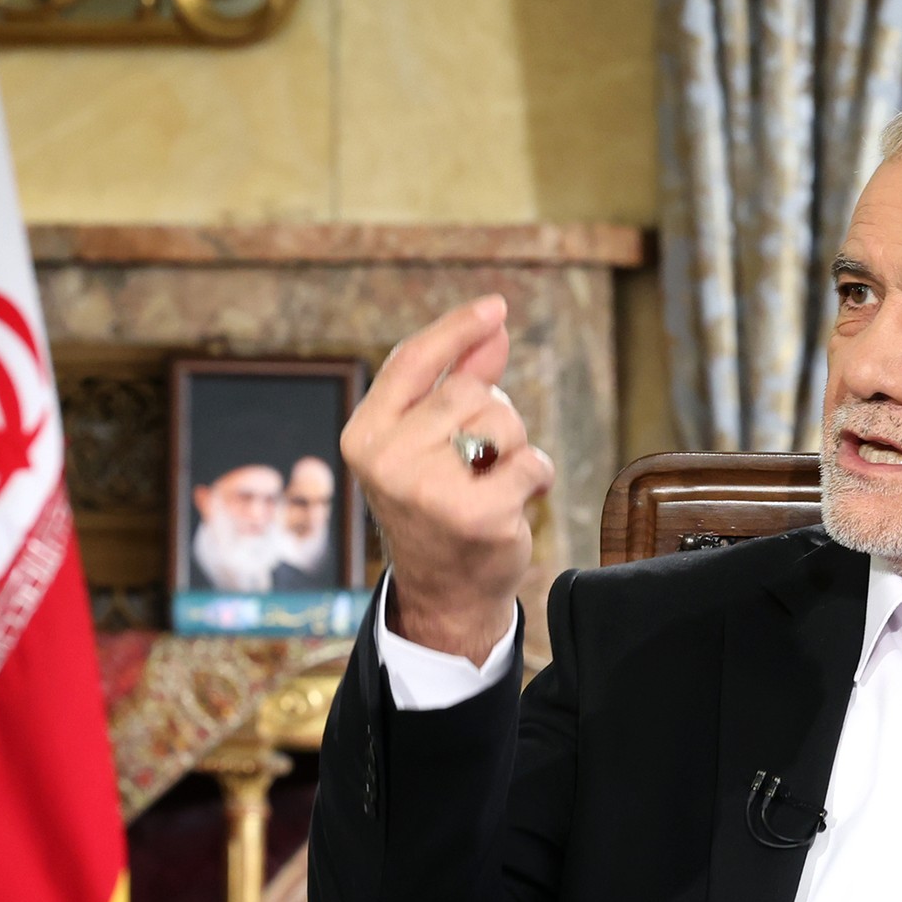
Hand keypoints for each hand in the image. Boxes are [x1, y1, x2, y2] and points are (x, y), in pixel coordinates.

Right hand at [341, 296, 554, 664]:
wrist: (445, 594)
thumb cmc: (439, 507)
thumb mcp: (431, 442)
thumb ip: (457, 382)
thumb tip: (494, 328)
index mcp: (364, 436)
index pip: (411, 361)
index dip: (456, 329)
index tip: (495, 307)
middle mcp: (386, 460)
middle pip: (468, 391)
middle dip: (493, 416)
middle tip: (482, 460)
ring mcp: (427, 489)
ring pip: (502, 421)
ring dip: (515, 446)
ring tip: (493, 481)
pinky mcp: (474, 514)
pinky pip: (530, 461)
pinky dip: (536, 476)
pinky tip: (515, 501)